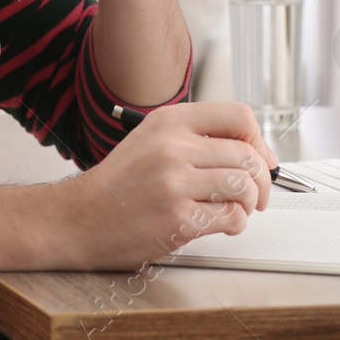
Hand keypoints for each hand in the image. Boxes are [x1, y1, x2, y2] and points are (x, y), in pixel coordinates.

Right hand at [46, 102, 279, 271]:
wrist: (77, 218)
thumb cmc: (117, 185)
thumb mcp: (152, 141)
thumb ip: (197, 139)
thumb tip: (254, 153)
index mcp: (169, 121)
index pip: (239, 116)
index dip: (259, 140)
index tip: (262, 159)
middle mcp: (173, 147)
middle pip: (247, 155)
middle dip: (262, 180)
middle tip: (257, 195)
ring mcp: (175, 182)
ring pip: (244, 186)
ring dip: (249, 203)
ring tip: (236, 210)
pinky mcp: (177, 219)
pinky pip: (230, 217)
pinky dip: (235, 223)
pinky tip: (221, 224)